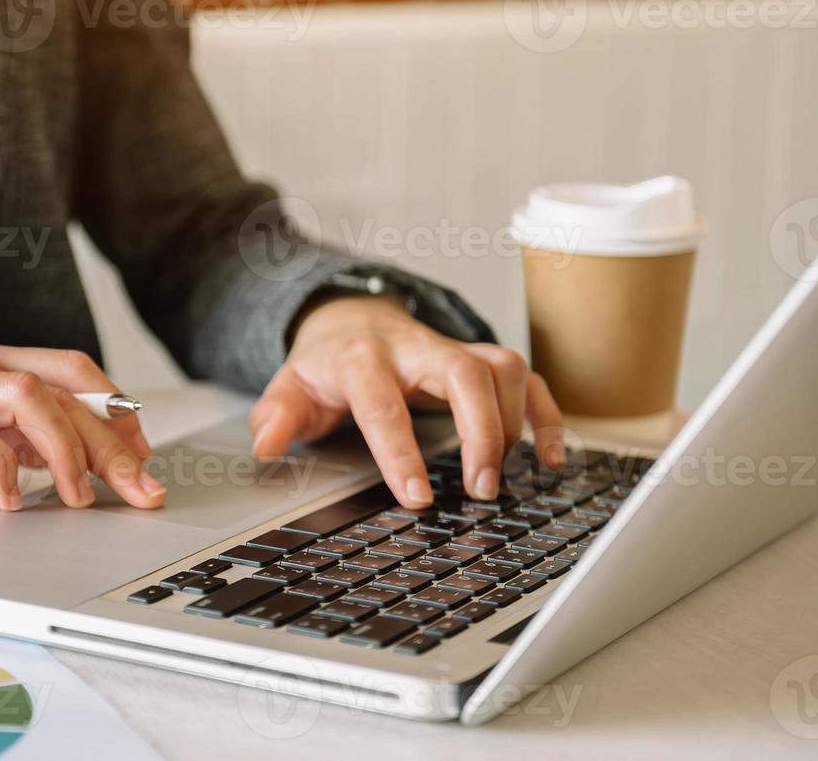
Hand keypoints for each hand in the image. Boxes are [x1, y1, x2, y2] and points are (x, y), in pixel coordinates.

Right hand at [0, 341, 164, 511]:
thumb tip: (53, 458)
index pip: (70, 369)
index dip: (114, 409)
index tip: (141, 454)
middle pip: (64, 387)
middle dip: (113, 441)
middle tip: (141, 489)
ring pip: (31, 398)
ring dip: (68, 449)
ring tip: (80, 498)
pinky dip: (2, 468)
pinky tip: (10, 501)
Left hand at [250, 295, 563, 507]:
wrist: (349, 318)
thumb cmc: (324, 364)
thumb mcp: (288, 386)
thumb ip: (276, 416)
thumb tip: (266, 446)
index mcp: (362, 359)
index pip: (383, 404)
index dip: (401, 452)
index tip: (418, 498)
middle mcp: (415, 348)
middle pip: (463, 373)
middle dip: (480, 432)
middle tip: (481, 490)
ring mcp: (453, 350)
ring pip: (501, 368)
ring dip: (511, 424)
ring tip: (497, 479)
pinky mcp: (480, 359)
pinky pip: (527, 379)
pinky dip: (546, 417)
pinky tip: (551, 459)